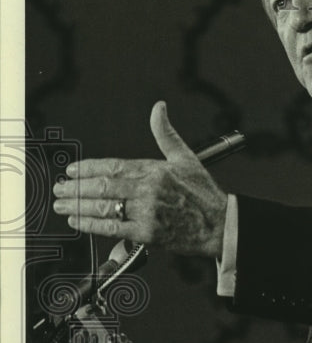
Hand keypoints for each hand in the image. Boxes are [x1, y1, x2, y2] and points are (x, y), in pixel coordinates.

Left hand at [51, 101, 228, 258]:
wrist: (221, 225)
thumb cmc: (204, 195)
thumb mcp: (186, 157)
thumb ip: (165, 133)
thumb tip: (159, 109)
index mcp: (155, 169)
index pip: (112, 165)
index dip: (87, 168)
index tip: (71, 171)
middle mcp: (148, 189)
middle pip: (102, 186)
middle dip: (75, 188)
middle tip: (59, 188)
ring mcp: (147, 212)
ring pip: (103, 207)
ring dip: (78, 206)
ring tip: (62, 205)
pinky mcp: (147, 233)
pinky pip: (112, 228)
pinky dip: (91, 225)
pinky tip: (78, 222)